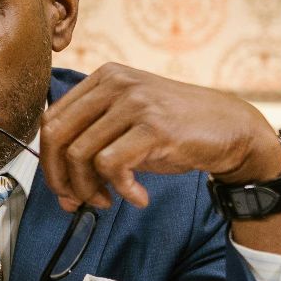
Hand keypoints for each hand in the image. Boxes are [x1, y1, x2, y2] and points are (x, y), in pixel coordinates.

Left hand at [42, 63, 280, 210]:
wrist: (231, 128)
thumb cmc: (176, 132)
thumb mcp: (128, 126)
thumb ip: (93, 145)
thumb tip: (62, 190)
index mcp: (104, 78)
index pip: (51, 119)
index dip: (49, 162)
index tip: (64, 190)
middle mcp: (115, 83)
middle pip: (57, 136)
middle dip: (60, 179)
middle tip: (78, 202)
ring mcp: (135, 102)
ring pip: (81, 154)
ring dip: (90, 189)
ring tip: (109, 201)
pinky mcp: (153, 126)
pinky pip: (112, 165)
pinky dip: (121, 190)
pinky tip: (138, 197)